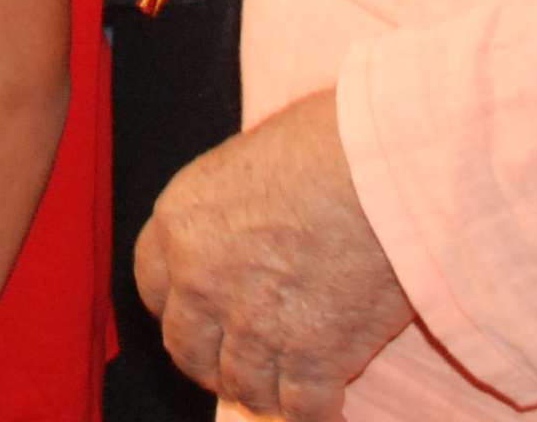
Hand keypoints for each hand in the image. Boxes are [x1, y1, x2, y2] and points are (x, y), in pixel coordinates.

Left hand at [132, 90, 410, 418]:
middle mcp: (204, 281)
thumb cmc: (329, 141)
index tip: (195, 313)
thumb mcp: (253, 158)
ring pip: (242, 385)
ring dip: (260, 389)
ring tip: (282, 384)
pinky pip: (300, 409)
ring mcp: (255, 326)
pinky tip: (326, 402)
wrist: (384, 171)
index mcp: (182, 222)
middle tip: (234, 360)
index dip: (175, 304)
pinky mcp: (313, 358)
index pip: (151, 284)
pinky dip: (312, 412)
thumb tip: (255, 224)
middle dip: (209, 358)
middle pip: (187, 347)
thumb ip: (236, 207)